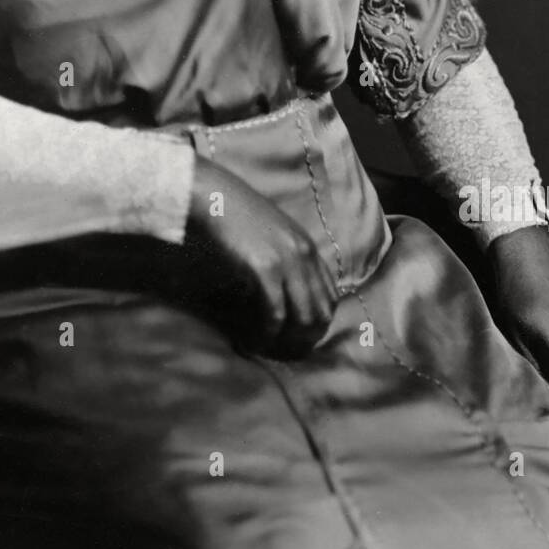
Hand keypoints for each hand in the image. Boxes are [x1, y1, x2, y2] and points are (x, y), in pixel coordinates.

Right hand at [185, 157, 339, 358]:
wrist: (217, 198)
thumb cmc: (239, 215)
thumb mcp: (275, 234)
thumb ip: (288, 257)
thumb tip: (289, 290)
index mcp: (308, 248)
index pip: (331, 296)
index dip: (319, 322)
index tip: (299, 336)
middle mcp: (305, 256)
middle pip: (322, 311)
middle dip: (306, 338)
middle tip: (284, 351)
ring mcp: (287, 263)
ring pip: (304, 317)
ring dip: (288, 340)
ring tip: (270, 348)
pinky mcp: (265, 270)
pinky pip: (276, 313)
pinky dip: (268, 332)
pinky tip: (255, 339)